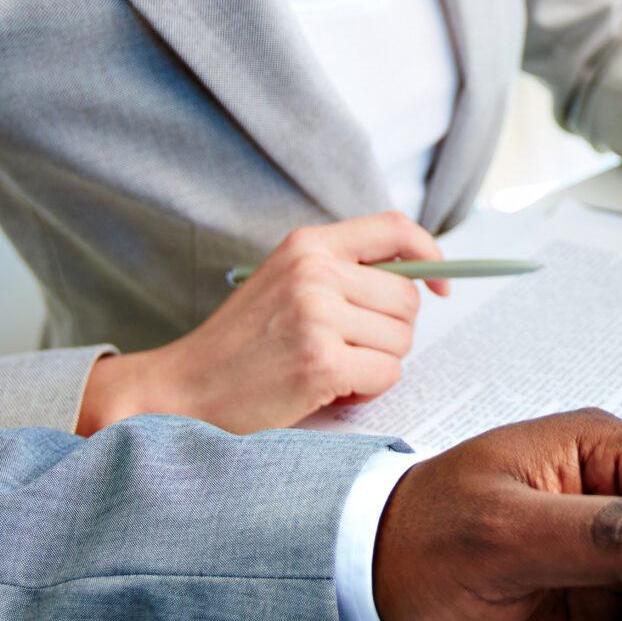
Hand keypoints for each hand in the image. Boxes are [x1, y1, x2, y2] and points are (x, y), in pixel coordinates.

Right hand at [74, 212, 445, 434]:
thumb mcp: (284, 283)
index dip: (430, 255)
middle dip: (391, 333)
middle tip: (349, 350)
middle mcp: (314, 272)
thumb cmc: (240, 345)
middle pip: (408, 299)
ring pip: (402, 342)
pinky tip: (328, 391)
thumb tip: (417, 281)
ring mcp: (317, 316)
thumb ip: (340, 271)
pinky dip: (366, 391)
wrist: (181, 390)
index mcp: (307, 244)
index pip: (395, 229)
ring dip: (376, 365)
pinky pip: (386, 375)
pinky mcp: (320, 362)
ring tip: (329, 370)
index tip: (441, 286)